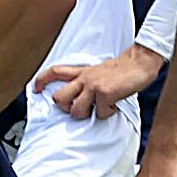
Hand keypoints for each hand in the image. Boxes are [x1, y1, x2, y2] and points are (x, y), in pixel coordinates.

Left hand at [38, 49, 161, 122]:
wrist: (140, 61)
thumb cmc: (124, 70)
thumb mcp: (100, 71)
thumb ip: (89, 82)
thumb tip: (84, 100)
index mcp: (83, 72)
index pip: (55, 72)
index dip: (41, 80)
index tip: (35, 89)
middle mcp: (84, 78)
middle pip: (58, 97)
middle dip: (65, 108)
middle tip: (79, 108)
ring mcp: (93, 85)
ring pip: (75, 111)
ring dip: (86, 114)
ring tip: (98, 109)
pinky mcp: (104, 93)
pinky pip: (100, 113)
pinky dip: (108, 113)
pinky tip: (114, 105)